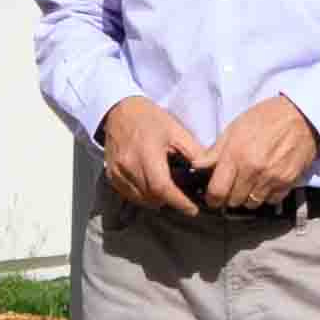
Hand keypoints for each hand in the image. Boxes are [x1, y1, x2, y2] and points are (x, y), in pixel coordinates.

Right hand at [98, 97, 211, 213]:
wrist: (120, 110)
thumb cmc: (150, 118)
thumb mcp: (176, 130)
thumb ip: (194, 152)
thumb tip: (208, 172)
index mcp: (146, 152)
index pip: (162, 187)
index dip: (179, 202)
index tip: (192, 209)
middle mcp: (128, 165)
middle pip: (152, 197)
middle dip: (170, 201)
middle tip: (183, 196)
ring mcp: (117, 172)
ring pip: (141, 199)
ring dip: (156, 199)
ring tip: (168, 189)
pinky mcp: (111, 175)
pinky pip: (129, 195)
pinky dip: (142, 195)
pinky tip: (151, 185)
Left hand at [196, 91, 319, 212]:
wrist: (300, 116)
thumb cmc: (264, 118)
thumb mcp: (235, 128)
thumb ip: (215, 150)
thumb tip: (197, 166)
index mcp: (236, 155)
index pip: (217, 191)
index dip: (212, 198)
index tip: (213, 197)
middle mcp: (253, 170)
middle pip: (234, 201)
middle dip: (229, 196)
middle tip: (232, 186)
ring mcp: (271, 178)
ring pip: (252, 204)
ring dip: (247, 197)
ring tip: (249, 183)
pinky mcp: (288, 182)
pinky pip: (271, 200)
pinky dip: (266, 195)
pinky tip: (265, 182)